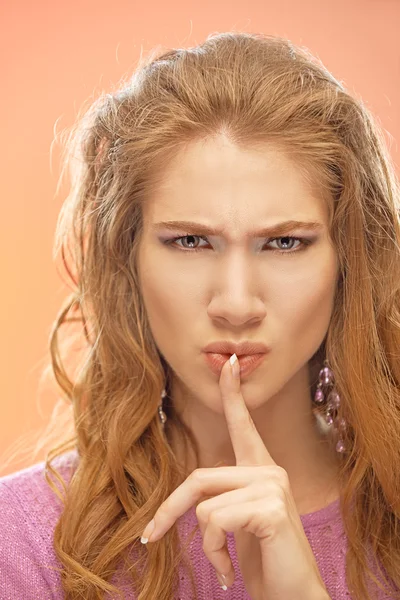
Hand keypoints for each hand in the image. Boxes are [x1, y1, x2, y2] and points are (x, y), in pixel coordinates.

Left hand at [140, 354, 328, 599]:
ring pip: (204, 505)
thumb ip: (220, 499)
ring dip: (204, 544)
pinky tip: (231, 570)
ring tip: (223, 563)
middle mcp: (269, 471)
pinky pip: (215, 522)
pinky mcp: (271, 508)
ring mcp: (272, 486)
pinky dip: (213, 552)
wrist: (294, 597)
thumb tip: (191, 498)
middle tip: (150, 537)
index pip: (244, 425)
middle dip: (168, 511)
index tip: (227, 362)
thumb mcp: (237, 524)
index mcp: (261, 470)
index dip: (232, 393)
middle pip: (199, 478)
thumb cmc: (265, 561)